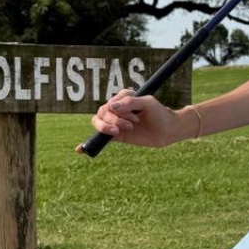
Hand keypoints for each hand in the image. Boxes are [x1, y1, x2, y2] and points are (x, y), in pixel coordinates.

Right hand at [75, 89, 189, 152]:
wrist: (169, 130)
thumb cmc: (160, 114)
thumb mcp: (148, 103)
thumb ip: (130, 103)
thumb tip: (111, 106)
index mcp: (124, 98)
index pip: (111, 102)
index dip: (119, 111)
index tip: (135, 117)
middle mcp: (118, 109)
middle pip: (103, 112)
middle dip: (115, 120)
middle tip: (132, 124)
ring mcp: (115, 122)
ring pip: (99, 122)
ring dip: (107, 127)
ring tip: (122, 130)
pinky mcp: (116, 136)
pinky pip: (100, 137)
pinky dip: (89, 142)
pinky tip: (80, 149)